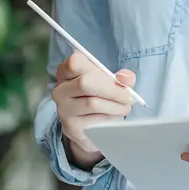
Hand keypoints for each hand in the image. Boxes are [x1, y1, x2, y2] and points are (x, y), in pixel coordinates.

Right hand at [52, 52, 135, 167]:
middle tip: (128, 98)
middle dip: (113, 90)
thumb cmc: (100, 97)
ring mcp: (63, 109)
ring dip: (115, 107)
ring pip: (92, 103)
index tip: (119, 79)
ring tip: (125, 108)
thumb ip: (121, 77)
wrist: (90, 127)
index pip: (75, 62)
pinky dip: (110, 119)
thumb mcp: (111, 82)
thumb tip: (126, 78)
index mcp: (66, 72)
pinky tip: (115, 118)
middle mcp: (60, 90)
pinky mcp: (70, 127)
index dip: (100, 70)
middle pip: (85, 83)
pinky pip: (94, 121)